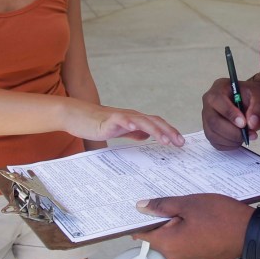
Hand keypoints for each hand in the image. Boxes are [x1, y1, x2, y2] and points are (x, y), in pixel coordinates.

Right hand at [65, 102, 184, 145]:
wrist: (79, 116)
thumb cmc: (99, 124)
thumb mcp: (120, 130)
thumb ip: (133, 132)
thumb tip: (146, 136)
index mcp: (136, 120)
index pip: (157, 124)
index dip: (170, 131)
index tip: (180, 142)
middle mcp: (132, 116)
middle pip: (154, 121)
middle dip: (168, 131)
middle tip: (179, 142)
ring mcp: (121, 116)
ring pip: (142, 121)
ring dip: (155, 129)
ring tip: (164, 139)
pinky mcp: (109, 119)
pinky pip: (121, 120)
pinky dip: (129, 123)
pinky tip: (135, 128)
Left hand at [133, 194, 252, 258]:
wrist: (251, 233)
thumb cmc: (221, 216)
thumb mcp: (190, 204)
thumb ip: (163, 206)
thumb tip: (141, 207)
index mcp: (168, 244)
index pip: (142, 233)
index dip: (141, 218)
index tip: (145, 205)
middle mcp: (175, 256)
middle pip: (158, 236)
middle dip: (162, 219)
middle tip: (174, 199)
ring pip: (173, 239)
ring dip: (177, 224)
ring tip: (189, 206)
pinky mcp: (200, 258)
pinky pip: (186, 244)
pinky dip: (187, 231)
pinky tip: (199, 218)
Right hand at [201, 76, 259, 149]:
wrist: (253, 103)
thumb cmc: (255, 96)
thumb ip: (257, 107)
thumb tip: (251, 124)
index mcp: (219, 87)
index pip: (217, 100)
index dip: (229, 113)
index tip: (244, 124)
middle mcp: (209, 102)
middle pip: (213, 120)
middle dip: (232, 131)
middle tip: (250, 134)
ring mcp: (207, 117)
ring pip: (213, 134)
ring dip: (232, 140)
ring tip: (248, 137)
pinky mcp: (210, 130)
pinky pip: (215, 142)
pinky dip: (228, 145)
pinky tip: (240, 140)